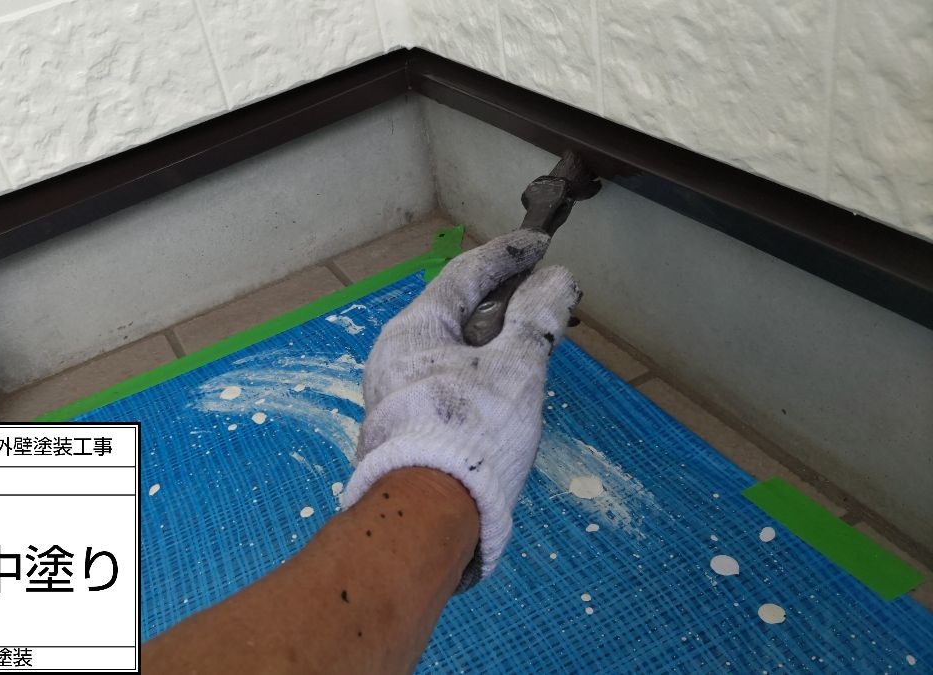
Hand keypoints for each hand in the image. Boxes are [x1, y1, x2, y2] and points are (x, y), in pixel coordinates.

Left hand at [341, 229, 580, 588]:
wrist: (426, 519)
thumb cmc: (469, 434)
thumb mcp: (515, 368)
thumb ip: (537, 320)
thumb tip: (556, 279)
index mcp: (413, 330)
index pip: (463, 274)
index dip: (506, 255)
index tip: (540, 244)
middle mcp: (396, 357)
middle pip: (455, 312)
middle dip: (503, 300)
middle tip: (546, 293)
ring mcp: (398, 396)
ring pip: (454, 351)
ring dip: (496, 340)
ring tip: (535, 339)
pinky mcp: (408, 430)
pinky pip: (450, 382)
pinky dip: (483, 372)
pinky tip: (508, 387)